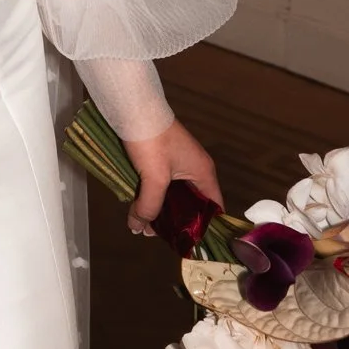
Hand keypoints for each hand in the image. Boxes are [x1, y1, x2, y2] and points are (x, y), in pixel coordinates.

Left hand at [124, 116, 222, 235]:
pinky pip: (164, 181)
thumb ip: (149, 205)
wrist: (134, 107)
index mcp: (203, 173)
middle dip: (177, 220)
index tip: (188, 241)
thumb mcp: (153, 177)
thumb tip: (138, 228)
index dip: (204, 226)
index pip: (214, 207)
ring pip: (176, 192)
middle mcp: (196, 168)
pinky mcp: (164, 155)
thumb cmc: (152, 142)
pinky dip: (155, 193)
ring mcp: (180, 161)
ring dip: (162, 207)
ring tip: (145, 225)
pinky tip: (140, 204)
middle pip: (193, 202)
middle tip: (159, 236)